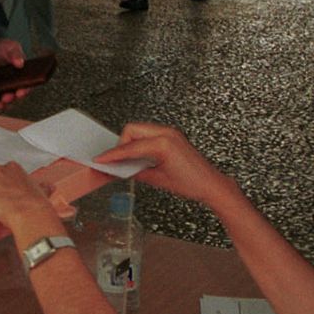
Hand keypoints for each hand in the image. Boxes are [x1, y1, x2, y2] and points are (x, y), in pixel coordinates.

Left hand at [0, 38, 29, 108]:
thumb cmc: (3, 48)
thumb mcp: (10, 48)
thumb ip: (15, 54)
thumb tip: (20, 62)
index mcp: (23, 76)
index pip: (27, 86)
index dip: (24, 91)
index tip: (20, 92)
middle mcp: (14, 85)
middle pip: (15, 96)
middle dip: (11, 98)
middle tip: (6, 98)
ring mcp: (3, 89)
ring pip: (4, 100)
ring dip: (1, 103)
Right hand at [95, 121, 240, 208]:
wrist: (211, 184)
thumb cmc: (192, 184)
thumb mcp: (158, 180)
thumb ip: (137, 172)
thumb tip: (123, 169)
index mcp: (163, 144)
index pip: (130, 147)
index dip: (113, 154)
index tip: (102, 159)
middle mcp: (167, 133)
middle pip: (132, 130)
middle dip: (121, 144)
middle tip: (116, 159)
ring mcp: (170, 133)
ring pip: (140, 129)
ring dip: (131, 142)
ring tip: (127, 158)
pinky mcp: (173, 136)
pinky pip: (149, 133)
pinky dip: (141, 142)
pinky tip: (139, 155)